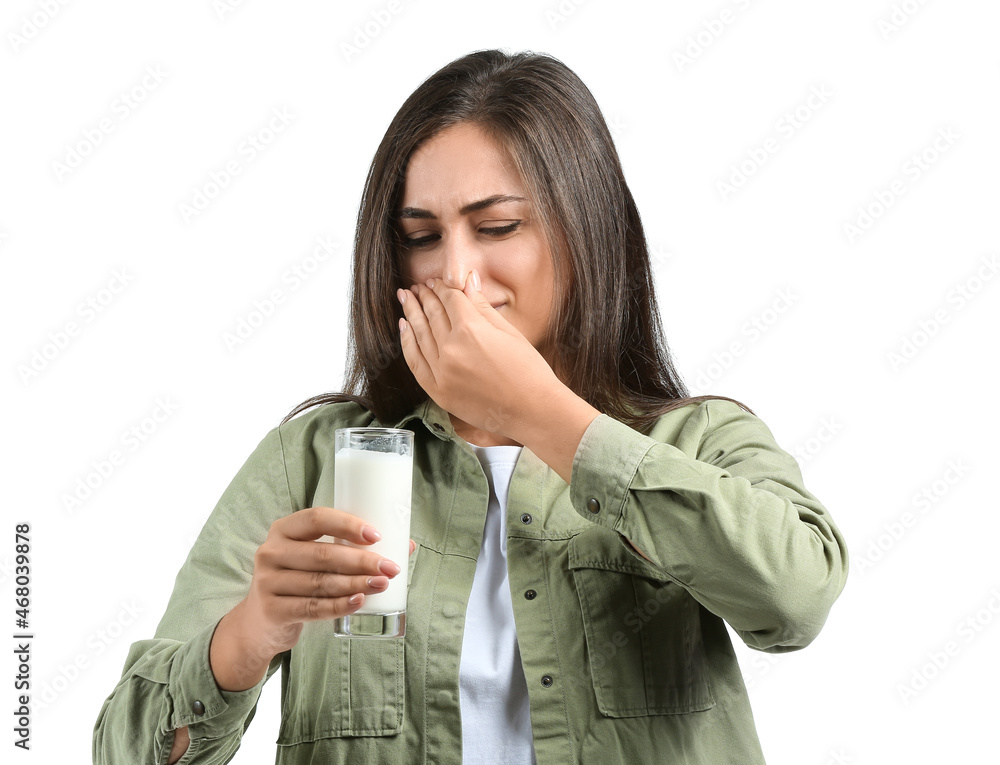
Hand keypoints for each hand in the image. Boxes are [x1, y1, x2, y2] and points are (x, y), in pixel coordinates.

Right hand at [209, 508, 415, 690]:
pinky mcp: (272, 610)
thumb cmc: (299, 579)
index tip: (377, 535)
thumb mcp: (314, 558)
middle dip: (362, 561)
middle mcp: (272, 552)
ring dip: (356, 584)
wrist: (261, 621)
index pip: (317, 518)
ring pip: (321, 582)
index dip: (348, 525)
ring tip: (383, 584)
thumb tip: (406, 546)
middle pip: (323, 554)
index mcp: (284, 529)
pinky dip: (340, 605)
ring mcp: (268, 582)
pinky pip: (313, 608)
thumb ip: (351, 548)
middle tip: (390, 568)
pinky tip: (360, 602)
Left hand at [397, 272, 560, 439]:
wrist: (532, 411)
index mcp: (471, 329)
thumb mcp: (509, 332)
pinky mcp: (438, 391)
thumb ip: (482, 306)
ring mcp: (441, 371)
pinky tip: (404, 327)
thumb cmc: (528, 371)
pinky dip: (407, 342)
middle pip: (432, 313)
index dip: (441, 287)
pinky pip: (414, 361)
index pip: (450, 299)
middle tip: (416, 286)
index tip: (436, 281)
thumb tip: (469, 281)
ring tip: (404, 298)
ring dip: (411, 312)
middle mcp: (451, 348)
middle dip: (424, 296)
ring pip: (419, 334)